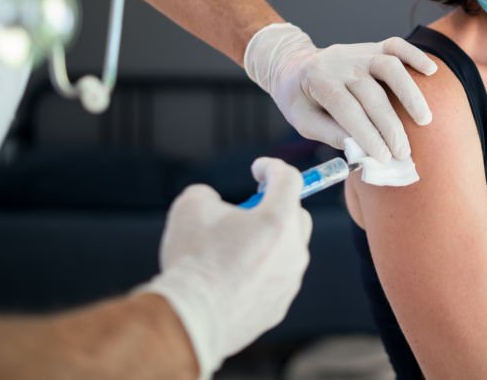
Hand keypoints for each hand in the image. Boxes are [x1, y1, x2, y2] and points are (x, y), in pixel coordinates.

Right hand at [140, 159, 311, 378]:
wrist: (189, 318)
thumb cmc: (192, 260)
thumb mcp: (191, 206)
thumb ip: (209, 195)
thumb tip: (214, 204)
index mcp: (278, 220)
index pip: (290, 179)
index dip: (272, 168)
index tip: (258, 169)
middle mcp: (293, 250)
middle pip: (296, 217)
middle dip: (275, 208)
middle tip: (247, 212)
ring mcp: (289, 281)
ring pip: (286, 251)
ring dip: (267, 243)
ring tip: (233, 249)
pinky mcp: (279, 306)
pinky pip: (275, 279)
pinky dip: (260, 273)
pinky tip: (233, 277)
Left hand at [244, 23, 436, 161]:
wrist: (294, 65)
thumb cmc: (300, 98)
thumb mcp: (302, 120)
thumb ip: (329, 133)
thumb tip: (359, 149)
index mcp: (317, 80)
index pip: (347, 109)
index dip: (367, 134)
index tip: (384, 157)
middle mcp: (339, 62)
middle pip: (371, 93)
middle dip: (389, 126)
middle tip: (404, 152)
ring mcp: (358, 52)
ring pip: (389, 66)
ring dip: (409, 93)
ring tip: (424, 120)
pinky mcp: (372, 47)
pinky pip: (396, 46)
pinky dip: (415, 56)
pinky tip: (431, 72)